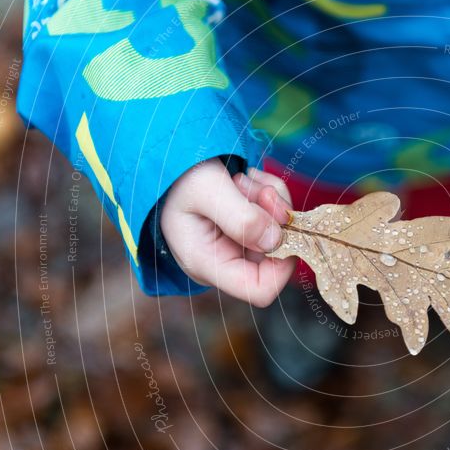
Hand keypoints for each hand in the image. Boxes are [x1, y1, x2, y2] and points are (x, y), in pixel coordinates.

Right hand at [160, 158, 295, 306]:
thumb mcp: (206, 190)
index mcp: (208, 264)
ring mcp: (236, 244)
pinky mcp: (244, 228)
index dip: (283, 264)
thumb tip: (276, 240)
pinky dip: (265, 191)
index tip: (285, 226)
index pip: (260, 290)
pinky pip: (273, 213)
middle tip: (251, 187)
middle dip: (271, 215)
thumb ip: (241, 217)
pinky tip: (241, 180)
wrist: (164, 159)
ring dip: (266, 197)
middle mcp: (225, 260)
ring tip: (237, 180)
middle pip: (275, 252)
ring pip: (277, 228)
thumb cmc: (177, 178)